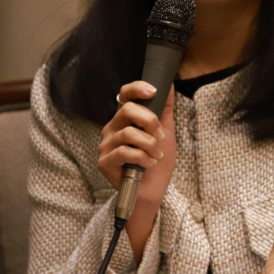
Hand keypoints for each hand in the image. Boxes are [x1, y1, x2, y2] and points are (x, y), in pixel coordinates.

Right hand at [97, 81, 175, 205]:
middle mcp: (112, 129)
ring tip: (155, 155)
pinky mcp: (104, 162)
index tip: (153, 91)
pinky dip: (142, 158)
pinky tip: (148, 164)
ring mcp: (106, 145)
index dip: (136, 89)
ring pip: (129, 133)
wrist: (153, 190)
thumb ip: (164, 108)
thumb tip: (168, 84)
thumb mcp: (166, 131)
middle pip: (127, 110)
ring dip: (149, 144)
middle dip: (150, 121)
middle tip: (160, 136)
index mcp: (125, 119)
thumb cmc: (157, 161)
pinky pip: (124, 152)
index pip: (124, 95)